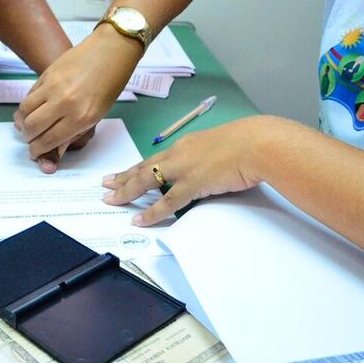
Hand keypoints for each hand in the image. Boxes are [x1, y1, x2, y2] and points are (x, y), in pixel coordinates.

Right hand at [14, 27, 140, 169]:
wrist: (110, 51)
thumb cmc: (109, 86)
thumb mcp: (96, 115)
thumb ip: (73, 132)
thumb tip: (54, 150)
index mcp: (82, 118)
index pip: (48, 140)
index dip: (38, 150)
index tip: (35, 152)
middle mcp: (65, 103)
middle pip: (32, 127)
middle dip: (28, 138)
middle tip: (30, 139)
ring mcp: (53, 87)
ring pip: (24, 110)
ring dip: (22, 122)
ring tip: (27, 125)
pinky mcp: (46, 74)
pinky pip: (30, 95)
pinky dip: (28, 105)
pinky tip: (33, 109)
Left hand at [101, 115, 281, 224]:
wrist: (257, 144)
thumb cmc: (248, 144)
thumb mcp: (222, 147)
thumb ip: (209, 158)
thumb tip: (207, 169)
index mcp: (186, 144)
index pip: (155, 158)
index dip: (138, 167)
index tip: (124, 172)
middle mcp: (179, 154)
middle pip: (144, 167)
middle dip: (123, 177)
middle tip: (106, 184)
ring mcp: (183, 169)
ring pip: (146, 181)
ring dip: (127, 192)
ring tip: (111, 200)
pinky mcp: (192, 183)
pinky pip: (166, 202)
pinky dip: (151, 212)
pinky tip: (138, 219)